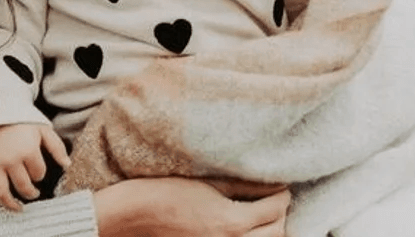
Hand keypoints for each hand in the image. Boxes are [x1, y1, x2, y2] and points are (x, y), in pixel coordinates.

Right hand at [0, 123, 70, 211]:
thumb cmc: (22, 121)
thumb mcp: (44, 129)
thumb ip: (57, 147)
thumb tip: (67, 165)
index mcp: (28, 150)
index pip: (38, 174)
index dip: (40, 174)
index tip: (37, 170)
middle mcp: (10, 158)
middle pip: (22, 186)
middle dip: (30, 192)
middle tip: (33, 193)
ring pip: (1, 192)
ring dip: (10, 204)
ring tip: (17, 208)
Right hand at [93, 177, 289, 236]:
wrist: (132, 217)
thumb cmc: (163, 194)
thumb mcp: (207, 183)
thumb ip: (244, 186)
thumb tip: (273, 184)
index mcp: (230, 222)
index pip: (276, 208)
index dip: (282, 194)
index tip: (279, 186)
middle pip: (278, 232)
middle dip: (280, 214)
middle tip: (273, 199)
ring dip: (269, 231)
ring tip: (261, 216)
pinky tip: (244, 230)